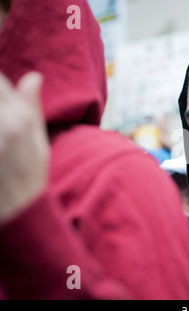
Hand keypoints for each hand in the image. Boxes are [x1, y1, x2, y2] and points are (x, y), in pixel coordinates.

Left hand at [0, 72, 47, 222]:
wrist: (18, 210)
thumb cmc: (31, 175)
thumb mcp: (39, 141)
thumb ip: (31, 107)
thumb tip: (34, 77)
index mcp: (19, 120)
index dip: (0, 86)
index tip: (2, 96)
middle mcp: (1, 126)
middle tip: (4, 122)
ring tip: (2, 133)